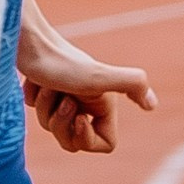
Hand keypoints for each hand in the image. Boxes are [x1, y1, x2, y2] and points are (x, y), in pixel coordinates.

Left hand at [17, 24, 154, 155]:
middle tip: (62, 99)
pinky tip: (36, 82)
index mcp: (104, 103)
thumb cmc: (63, 61)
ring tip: (48, 86)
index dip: (88, 138)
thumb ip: (133, 84)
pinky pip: (37, 111)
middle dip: (62, 124)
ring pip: (52, 127)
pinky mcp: (43, 92)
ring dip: (46, 108)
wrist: (30, 40)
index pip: (105, 143)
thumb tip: (153, 104)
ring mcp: (63, 98)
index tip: (79, 118)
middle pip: (73, 140)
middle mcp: (86, 102)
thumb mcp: (99, 77)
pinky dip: (34, 98)